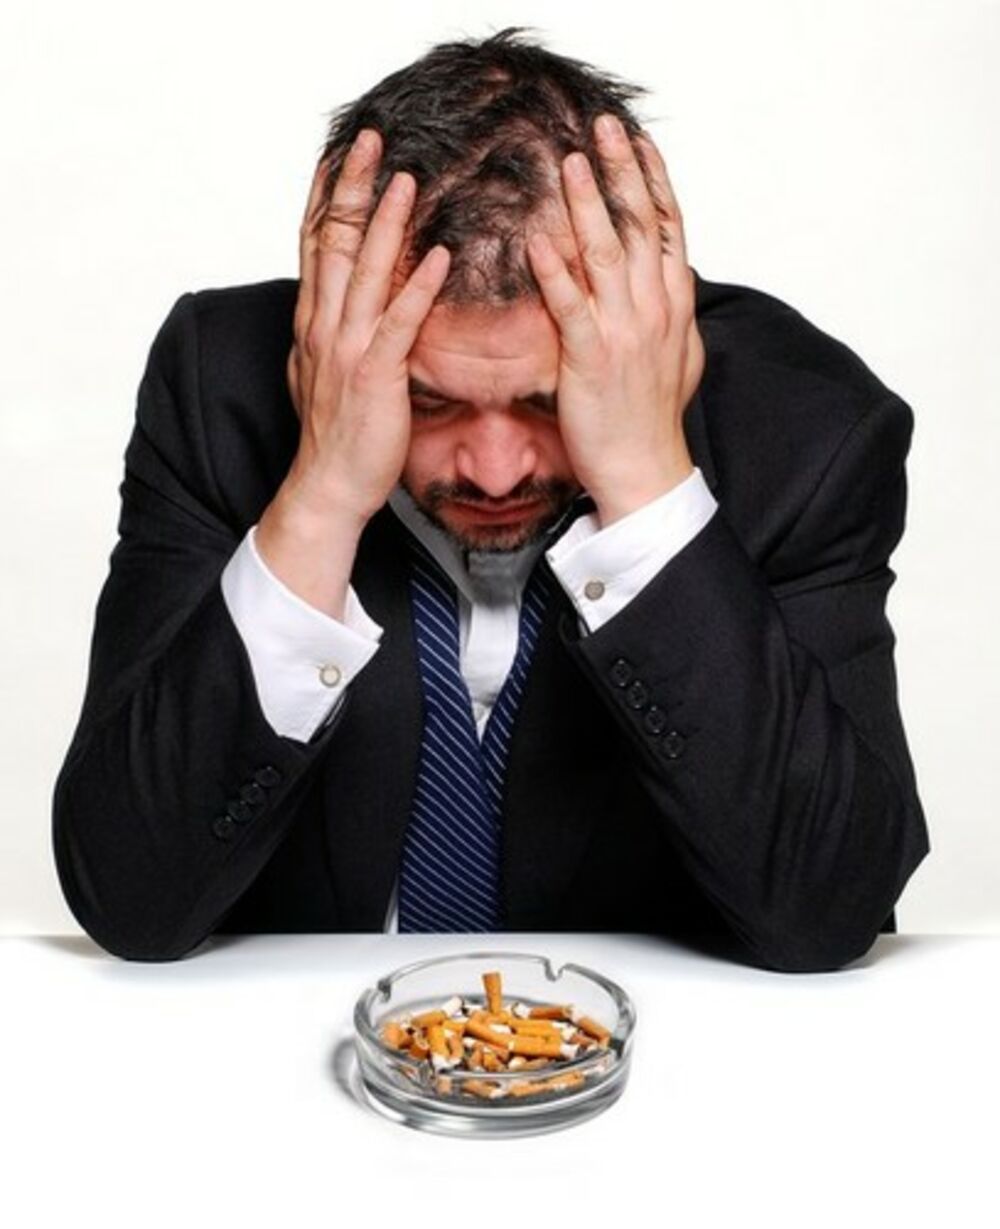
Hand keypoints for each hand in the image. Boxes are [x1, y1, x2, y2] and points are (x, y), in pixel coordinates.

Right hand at [255, 131, 448, 618]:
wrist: (328, 487)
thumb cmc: (335, 436)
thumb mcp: (323, 373)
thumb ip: (331, 333)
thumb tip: (335, 307)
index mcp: (313, 323)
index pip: (315, 245)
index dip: (327, 197)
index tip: (341, 153)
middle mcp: (324, 327)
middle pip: (334, 243)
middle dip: (353, 188)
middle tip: (372, 139)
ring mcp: (347, 349)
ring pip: (364, 273)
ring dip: (386, 223)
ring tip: (407, 178)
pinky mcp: (374, 376)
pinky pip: (398, 323)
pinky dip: (416, 288)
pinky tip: (437, 256)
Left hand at [525, 114, 703, 524]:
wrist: (646, 468)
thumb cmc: (655, 417)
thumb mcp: (681, 355)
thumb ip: (675, 312)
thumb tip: (676, 282)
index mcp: (675, 304)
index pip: (667, 227)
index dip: (651, 179)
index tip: (635, 140)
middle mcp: (655, 309)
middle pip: (639, 226)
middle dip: (620, 172)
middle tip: (600, 127)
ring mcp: (625, 332)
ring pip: (606, 255)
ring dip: (587, 205)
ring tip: (569, 164)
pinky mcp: (592, 359)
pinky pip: (571, 307)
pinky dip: (555, 272)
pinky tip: (537, 240)